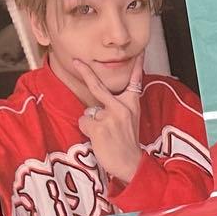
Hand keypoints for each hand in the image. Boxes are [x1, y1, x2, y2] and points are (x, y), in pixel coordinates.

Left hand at [75, 57, 144, 182]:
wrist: (131, 163)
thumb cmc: (127, 142)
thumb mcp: (132, 119)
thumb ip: (120, 106)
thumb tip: (99, 103)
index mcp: (132, 104)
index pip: (135, 81)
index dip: (138, 65)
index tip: (140, 52)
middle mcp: (122, 107)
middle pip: (99, 86)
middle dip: (86, 72)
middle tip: (76, 61)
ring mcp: (110, 116)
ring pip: (88, 112)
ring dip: (92, 123)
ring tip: (104, 134)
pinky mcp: (99, 127)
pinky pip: (84, 123)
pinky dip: (87, 131)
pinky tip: (99, 138)